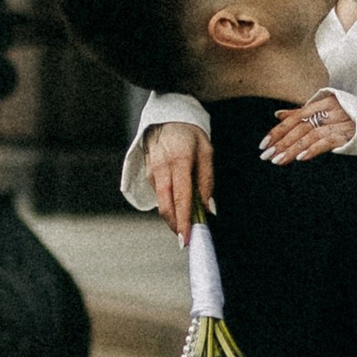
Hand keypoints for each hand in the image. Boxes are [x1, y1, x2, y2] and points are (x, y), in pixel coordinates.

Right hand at [145, 121, 212, 240]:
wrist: (165, 115)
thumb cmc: (189, 132)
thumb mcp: (206, 151)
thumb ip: (207, 180)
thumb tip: (208, 208)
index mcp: (179, 161)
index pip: (181, 198)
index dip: (184, 221)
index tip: (187, 238)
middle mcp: (162, 169)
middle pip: (165, 207)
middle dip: (175, 226)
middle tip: (186, 240)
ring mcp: (152, 172)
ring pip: (162, 203)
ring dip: (174, 216)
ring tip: (188, 221)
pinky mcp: (148, 174)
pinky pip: (160, 195)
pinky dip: (170, 204)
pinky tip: (180, 204)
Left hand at [261, 92, 354, 165]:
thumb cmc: (353, 117)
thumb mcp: (327, 111)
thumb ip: (303, 113)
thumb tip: (278, 115)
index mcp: (325, 102)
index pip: (296, 117)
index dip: (278, 130)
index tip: (263, 144)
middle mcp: (332, 110)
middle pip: (301, 126)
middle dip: (281, 142)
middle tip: (266, 155)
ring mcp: (342, 122)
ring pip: (311, 135)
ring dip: (293, 149)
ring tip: (278, 160)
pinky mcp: (351, 135)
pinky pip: (328, 141)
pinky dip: (314, 149)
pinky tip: (301, 158)